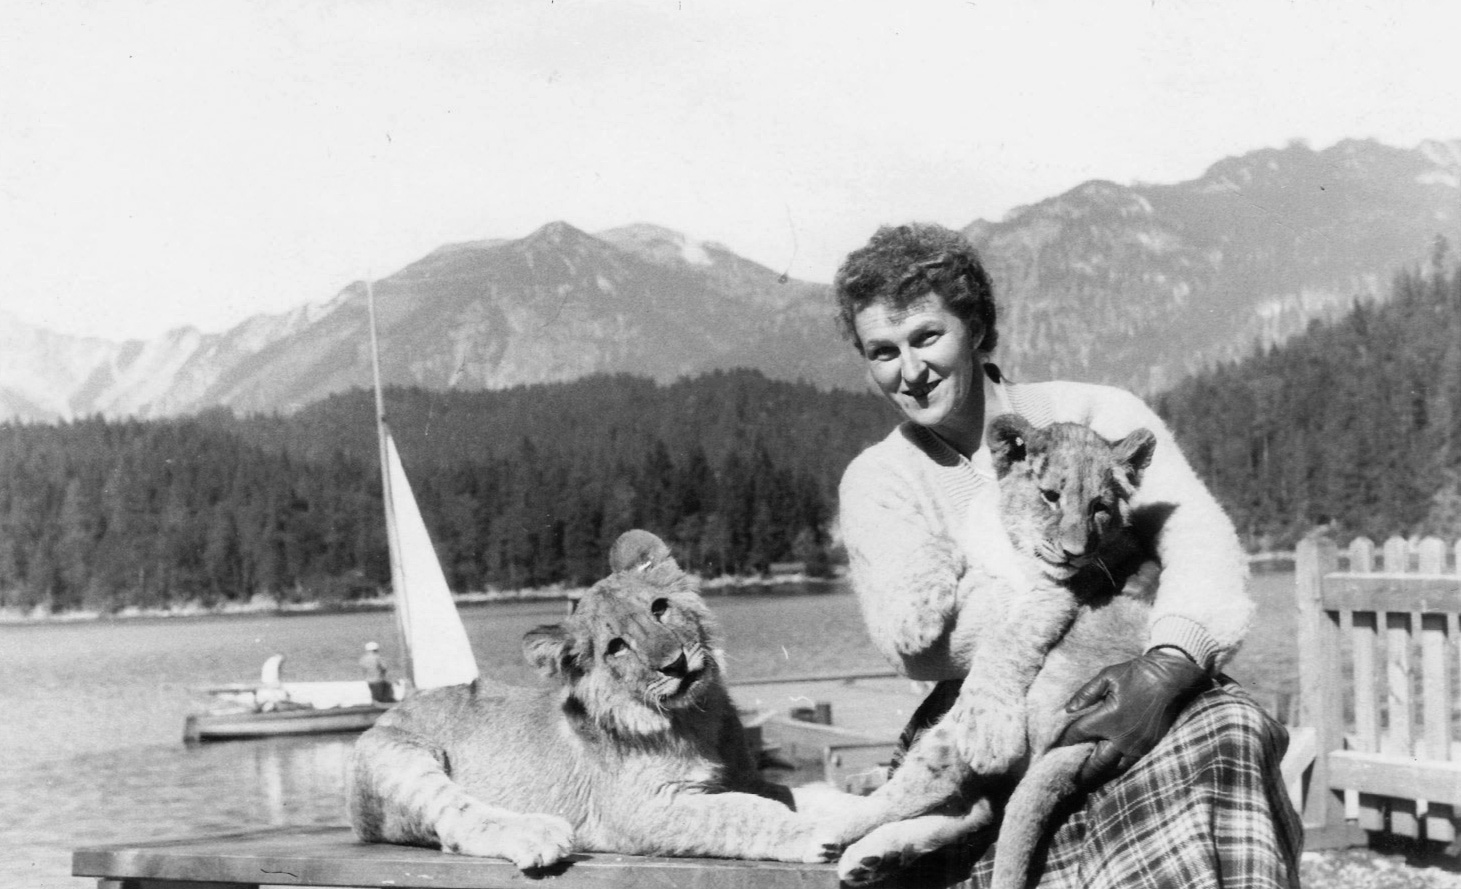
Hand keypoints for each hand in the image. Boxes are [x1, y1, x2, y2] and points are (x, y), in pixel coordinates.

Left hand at [1054, 648, 1210, 786]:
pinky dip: (1116, 770)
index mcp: (1108, 718)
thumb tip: (1069, 709)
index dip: (1064, 742)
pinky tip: (1108, 771)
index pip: (1079, 735)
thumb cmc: (1137, 674)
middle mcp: (1121, 737)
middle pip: (1095, 762)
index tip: (1053, 747)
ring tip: (1085, 780)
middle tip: (1066, 777)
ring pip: (1113, 768)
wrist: (1171, 678)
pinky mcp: (1149, 747)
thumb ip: (1086, 694)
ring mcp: (1136, 745)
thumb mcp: (1107, 676)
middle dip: (1079, 770)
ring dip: (1098, 774)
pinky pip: (1129, 764)